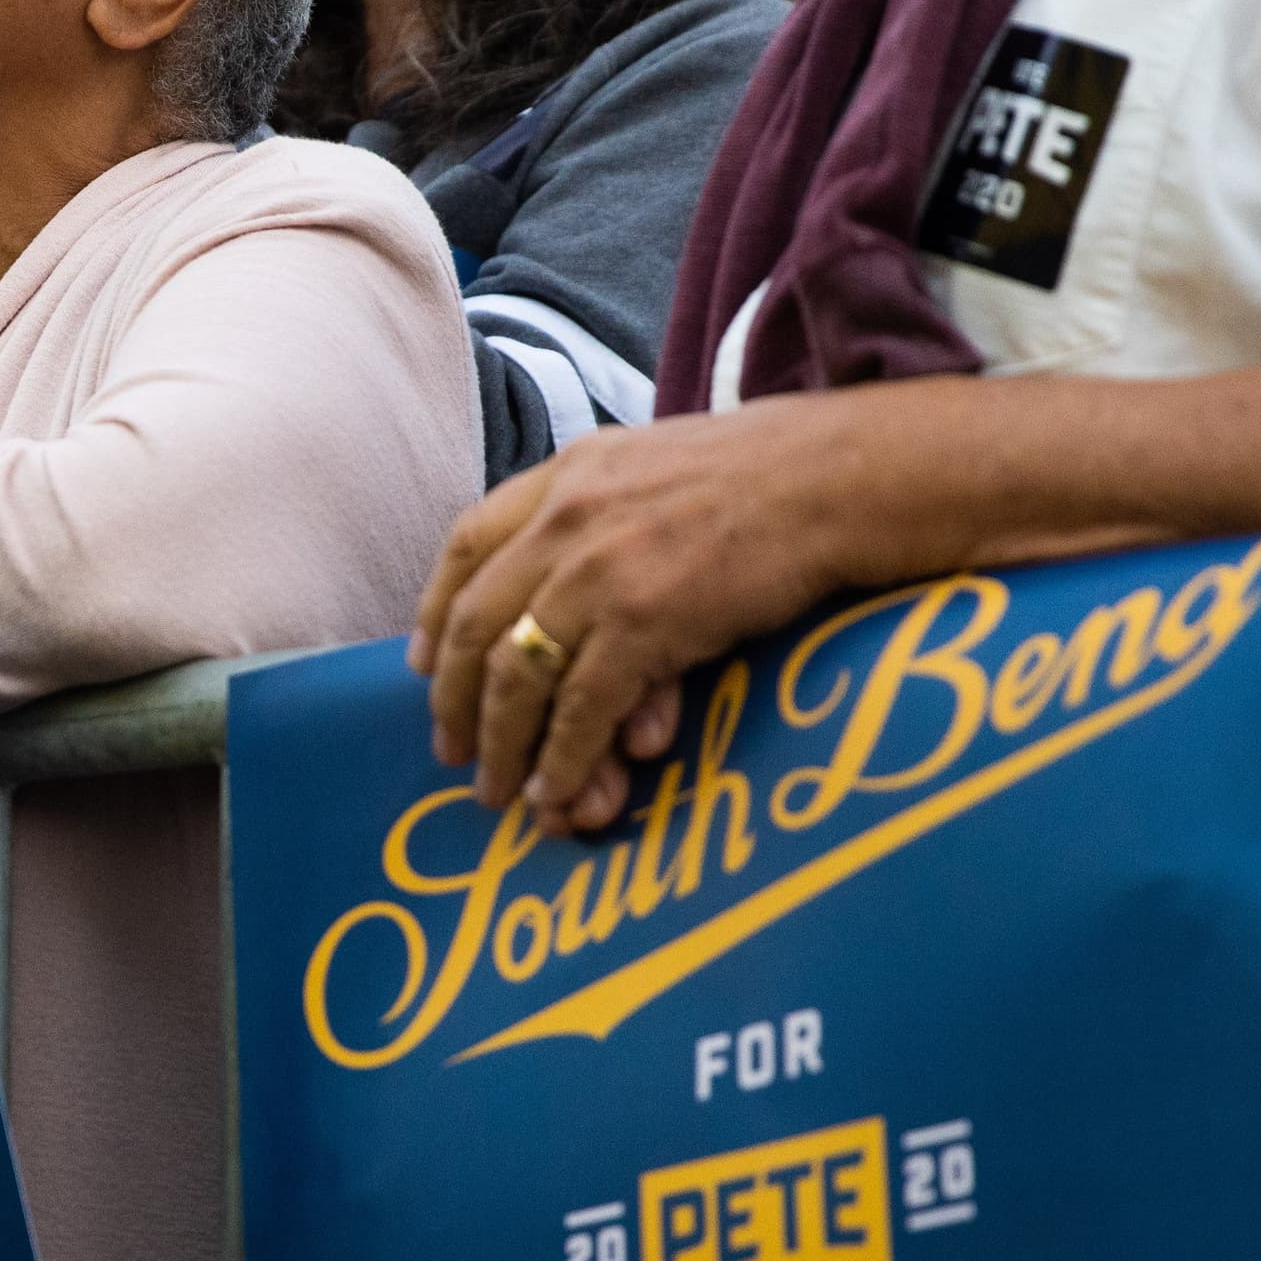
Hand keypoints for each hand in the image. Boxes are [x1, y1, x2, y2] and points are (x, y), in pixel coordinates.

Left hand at [408, 404, 870, 828]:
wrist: (838, 478)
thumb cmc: (768, 476)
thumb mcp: (655, 465)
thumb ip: (602, 512)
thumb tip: (581, 603)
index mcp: (565, 473)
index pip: (466, 543)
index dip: (434, 610)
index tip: (423, 663)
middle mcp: (566, 520)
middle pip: (475, 622)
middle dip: (455, 698)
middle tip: (451, 750)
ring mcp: (600, 572)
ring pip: (517, 676)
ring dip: (503, 746)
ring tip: (499, 793)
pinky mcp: (644, 622)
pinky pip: (581, 710)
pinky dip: (564, 762)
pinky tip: (559, 795)